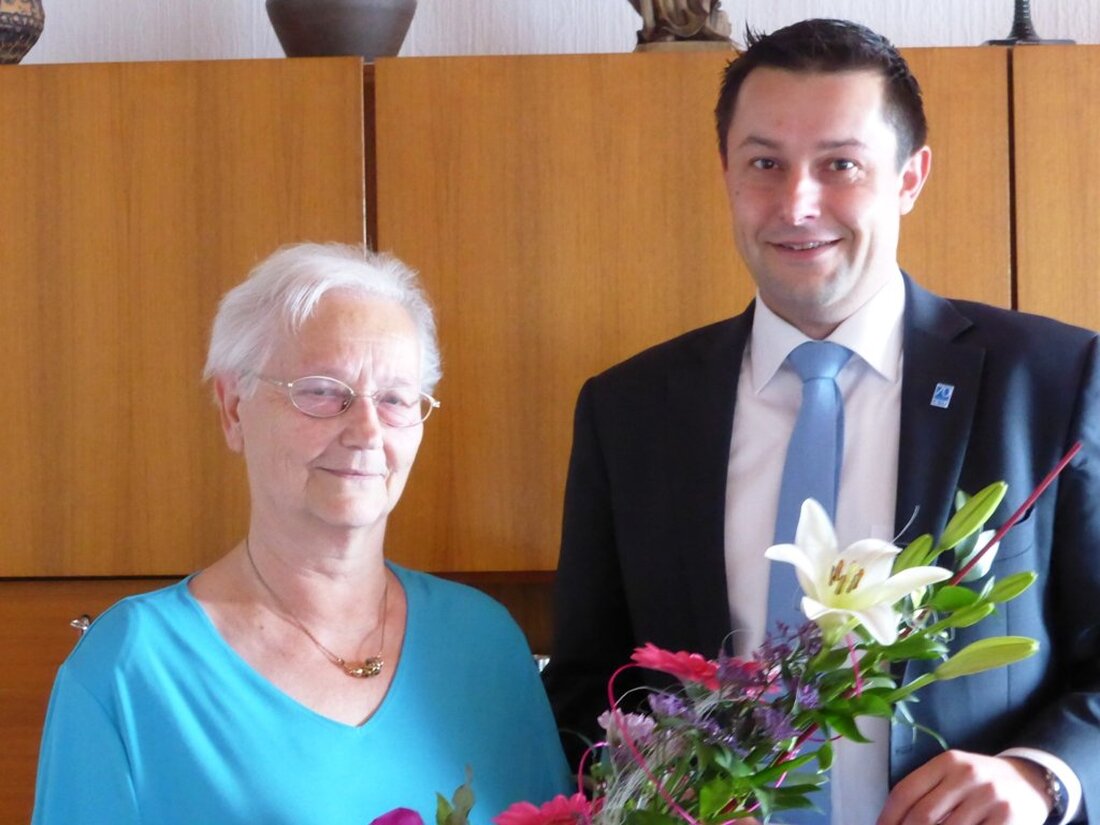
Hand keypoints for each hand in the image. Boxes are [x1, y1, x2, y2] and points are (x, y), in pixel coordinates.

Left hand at [876, 750, 1050, 824]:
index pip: (905, 791)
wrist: (1031, 781)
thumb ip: (928, 792)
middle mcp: (967, 774)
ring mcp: (990, 797)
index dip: (888, 817)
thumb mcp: (954, 775)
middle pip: (923, 815)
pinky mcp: (1009, 817)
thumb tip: (893, 821)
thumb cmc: (981, 783)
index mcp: (947, 761)